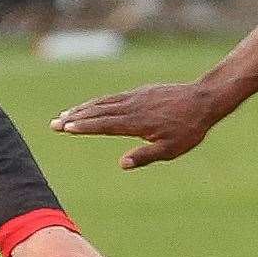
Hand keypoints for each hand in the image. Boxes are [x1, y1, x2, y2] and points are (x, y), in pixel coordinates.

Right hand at [53, 81, 228, 168]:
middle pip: (97, 111)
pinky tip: (93, 106)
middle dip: (74, 118)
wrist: (204, 99)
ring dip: (83, 108)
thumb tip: (122, 164)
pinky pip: (114, 97)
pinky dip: (99, 102)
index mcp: (137, 122)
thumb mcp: (170, 149)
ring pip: (104, 102)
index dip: (83, 127)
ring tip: (65, 114)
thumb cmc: (189, 129)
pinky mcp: (142, 92)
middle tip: (54, 123)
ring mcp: (136, 96)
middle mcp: (132, 106)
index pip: (103, 124)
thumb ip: (145, 156)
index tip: (64, 128)